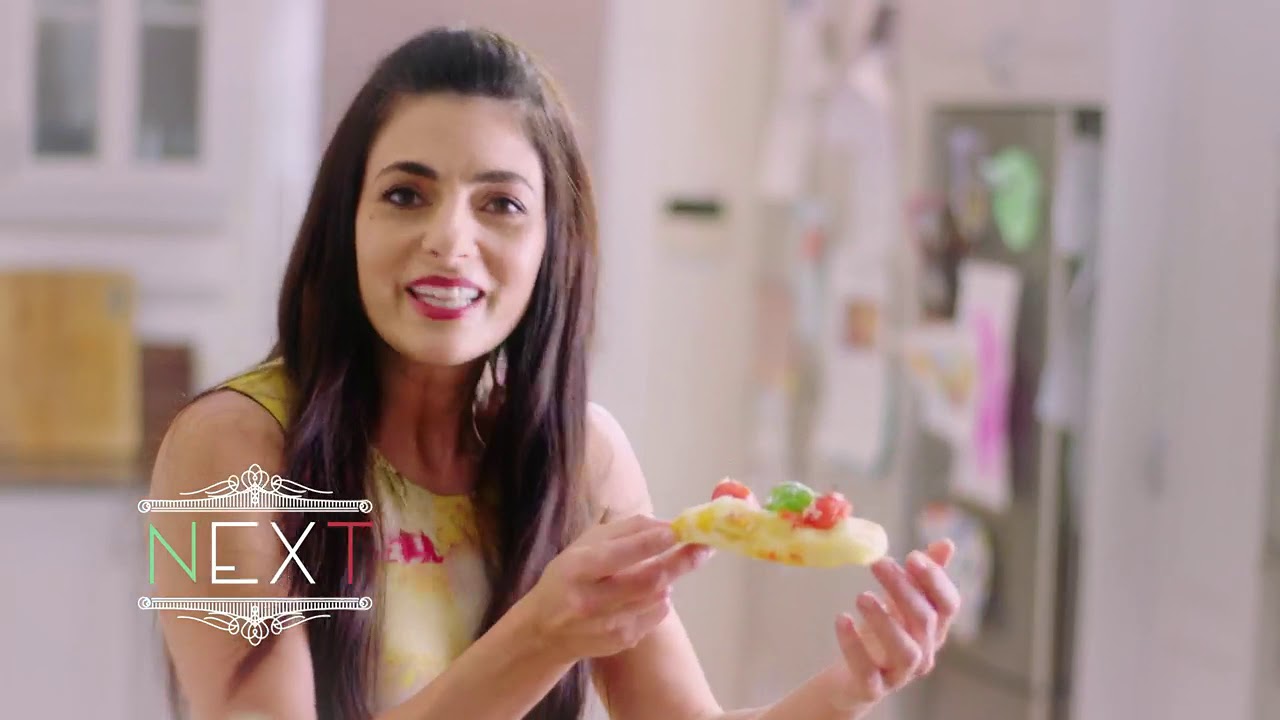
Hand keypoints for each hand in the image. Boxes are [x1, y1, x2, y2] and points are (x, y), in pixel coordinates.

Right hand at [519, 514, 712, 663]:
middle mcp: (590, 601)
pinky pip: (657, 614)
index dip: (650, 543)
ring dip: (668, 579)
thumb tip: (666, 525)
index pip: (618, 556)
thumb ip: (625, 530)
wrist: (546, 630)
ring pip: (658, 597)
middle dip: (680, 562)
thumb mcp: (585, 544)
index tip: (676, 530)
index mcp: (577, 569)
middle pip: (648, 581)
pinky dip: (660, 599)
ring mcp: (607, 626)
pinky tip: (644, 594)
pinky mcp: (622, 641)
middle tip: (704, 547)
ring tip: (661, 568)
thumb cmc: (569, 576)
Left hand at [828, 540, 960, 709]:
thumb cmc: (880, 634)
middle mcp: (924, 652)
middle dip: (903, 589)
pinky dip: (854, 645)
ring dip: (884, 621)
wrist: (852, 679)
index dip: (935, 580)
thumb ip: (920, 576)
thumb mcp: (899, 602)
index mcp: (933, 628)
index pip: (949, 605)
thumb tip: (946, 544)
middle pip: (924, 621)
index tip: (912, 556)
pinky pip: (867, 671)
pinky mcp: (872, 688)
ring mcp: (900, 674)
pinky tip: (842, 619)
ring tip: (861, 596)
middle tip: (878, 563)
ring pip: (904, 650)